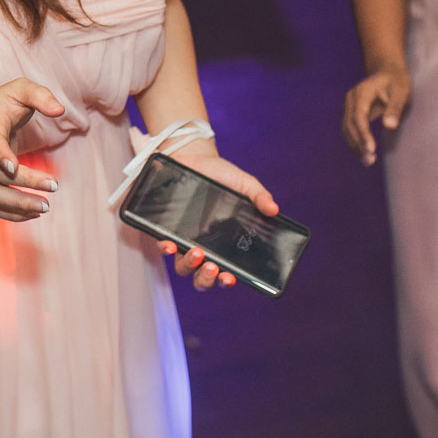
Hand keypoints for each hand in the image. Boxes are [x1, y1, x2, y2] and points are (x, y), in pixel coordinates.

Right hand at [0, 79, 65, 221]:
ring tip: (45, 206)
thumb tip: (59, 110)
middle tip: (53, 186)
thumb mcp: (21, 89)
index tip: (15, 167)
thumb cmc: (3, 103)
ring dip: (17, 205)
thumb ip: (40, 96)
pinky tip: (34, 213)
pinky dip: (11, 214)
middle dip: (26, 183)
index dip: (1, 156)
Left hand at [159, 138, 277, 290]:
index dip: (227, 280)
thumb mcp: (244, 184)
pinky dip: (166, 248)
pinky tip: (170, 244)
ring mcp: (183, 240)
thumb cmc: (220, 175)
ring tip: (198, 253)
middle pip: (202, 278)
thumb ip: (259, 196)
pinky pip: (163, 246)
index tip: (231, 278)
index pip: (225, 272)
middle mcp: (203, 247)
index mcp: (224, 244)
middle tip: (214, 267)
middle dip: (207, 279)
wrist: (193, 157)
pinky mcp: (166, 229)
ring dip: (190, 265)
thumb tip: (274, 209)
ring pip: (183, 267)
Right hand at [342, 64, 410, 166]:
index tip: (371, 149)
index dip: (363, 133)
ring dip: (355, 146)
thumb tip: (390, 126)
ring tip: (368, 161)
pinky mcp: (352, 112)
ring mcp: (349, 105)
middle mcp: (351, 99)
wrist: (388, 71)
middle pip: (350, 125)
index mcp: (362, 92)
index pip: (359, 116)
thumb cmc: (397, 81)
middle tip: (370, 161)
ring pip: (347, 129)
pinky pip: (350, 129)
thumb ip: (395, 108)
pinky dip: (356, 142)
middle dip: (359, 144)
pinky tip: (365, 153)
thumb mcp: (402, 91)